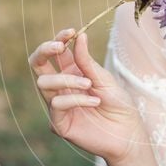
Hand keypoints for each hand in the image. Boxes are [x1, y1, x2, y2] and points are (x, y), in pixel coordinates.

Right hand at [28, 29, 150, 165]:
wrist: (128, 133)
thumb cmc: (118, 104)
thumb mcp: (103, 78)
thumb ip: (87, 60)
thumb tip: (79, 36)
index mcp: (72, 73)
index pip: (56, 52)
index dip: (59, 39)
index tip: (72, 32)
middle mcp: (61, 87)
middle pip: (37, 64)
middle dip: (44, 50)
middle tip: (60, 46)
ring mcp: (58, 105)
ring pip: (43, 83)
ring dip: (67, 79)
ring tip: (89, 84)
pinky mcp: (59, 123)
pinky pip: (56, 104)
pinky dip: (76, 98)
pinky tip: (95, 101)